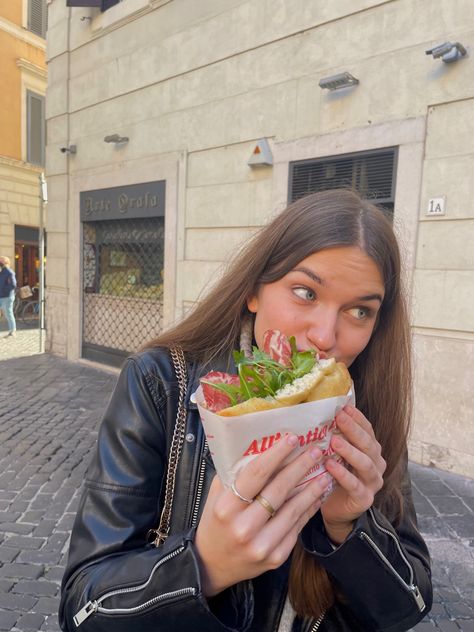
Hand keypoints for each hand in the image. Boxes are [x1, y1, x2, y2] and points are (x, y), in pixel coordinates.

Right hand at [194, 434, 331, 595]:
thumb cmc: (215, 523)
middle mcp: (244, 527)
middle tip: (315, 451)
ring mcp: (262, 545)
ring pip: (293, 510)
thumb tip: (257, 446)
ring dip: (312, 489)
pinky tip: (317, 495)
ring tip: (324, 472)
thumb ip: (233, 473)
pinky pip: (297, 528)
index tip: (292, 439)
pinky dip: (309, 509)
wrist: (212, 565)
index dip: (276, 455)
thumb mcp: (216, 496)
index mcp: (226, 508)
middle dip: (299, 467)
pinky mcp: (276, 557)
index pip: (256, 474)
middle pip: (278, 490)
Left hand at [321, 405, 385, 543]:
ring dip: (349, 451)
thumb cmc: (334, 476)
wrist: (337, 510)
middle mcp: (376, 464)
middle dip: (353, 430)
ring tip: (334, 441)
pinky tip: (330, 465)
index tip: (343, 407)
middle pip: (368, 444)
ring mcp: (373, 482)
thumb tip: (318, 411)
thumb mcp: (336, 454)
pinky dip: (342, 475)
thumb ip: (334, 436)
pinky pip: (355, 485)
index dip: (357, 418)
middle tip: (339, 418)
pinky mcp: (364, 499)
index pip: (368, 430)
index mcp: (371, 450)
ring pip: (365, 464)